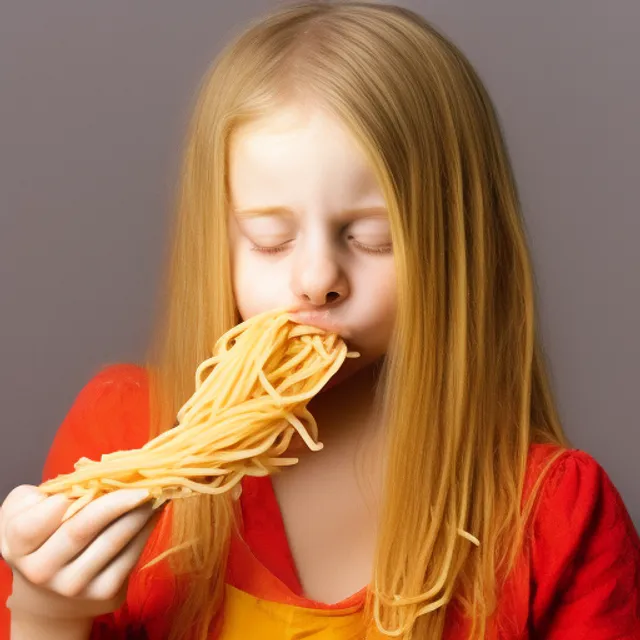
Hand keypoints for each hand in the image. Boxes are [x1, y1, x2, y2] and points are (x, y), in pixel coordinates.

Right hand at [0, 484, 160, 620]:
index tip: (103, 475)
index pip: (49, 512)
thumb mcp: (26, 511)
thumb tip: (92, 475)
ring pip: (113, 540)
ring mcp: (73, 585)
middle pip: (84, 526)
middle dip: (118, 500)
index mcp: (19, 544)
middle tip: (144, 481)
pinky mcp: (103, 593)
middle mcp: (42, 569)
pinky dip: (146, 529)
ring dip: (140, 512)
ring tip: (156, 491)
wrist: (49, 594)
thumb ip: (46, 491)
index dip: (77, 492)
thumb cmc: (41, 537)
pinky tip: (154, 511)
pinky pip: (131, 555)